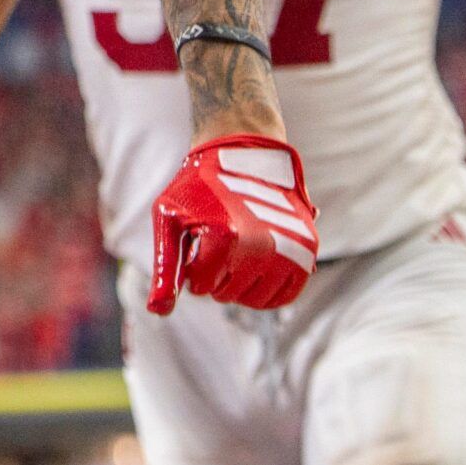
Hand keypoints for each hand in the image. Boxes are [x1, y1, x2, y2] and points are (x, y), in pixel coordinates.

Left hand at [148, 135, 316, 313]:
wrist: (244, 153)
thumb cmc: (198, 186)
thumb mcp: (170, 218)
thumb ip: (165, 268)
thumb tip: (158, 311)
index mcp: (224, 238)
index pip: (200, 286)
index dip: (192, 265)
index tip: (196, 238)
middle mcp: (261, 246)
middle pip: (226, 295)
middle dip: (216, 275)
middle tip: (216, 241)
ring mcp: (288, 249)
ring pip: (255, 301)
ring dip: (241, 285)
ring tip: (236, 250)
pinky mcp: (307, 251)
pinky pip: (285, 296)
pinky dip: (269, 291)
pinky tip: (255, 270)